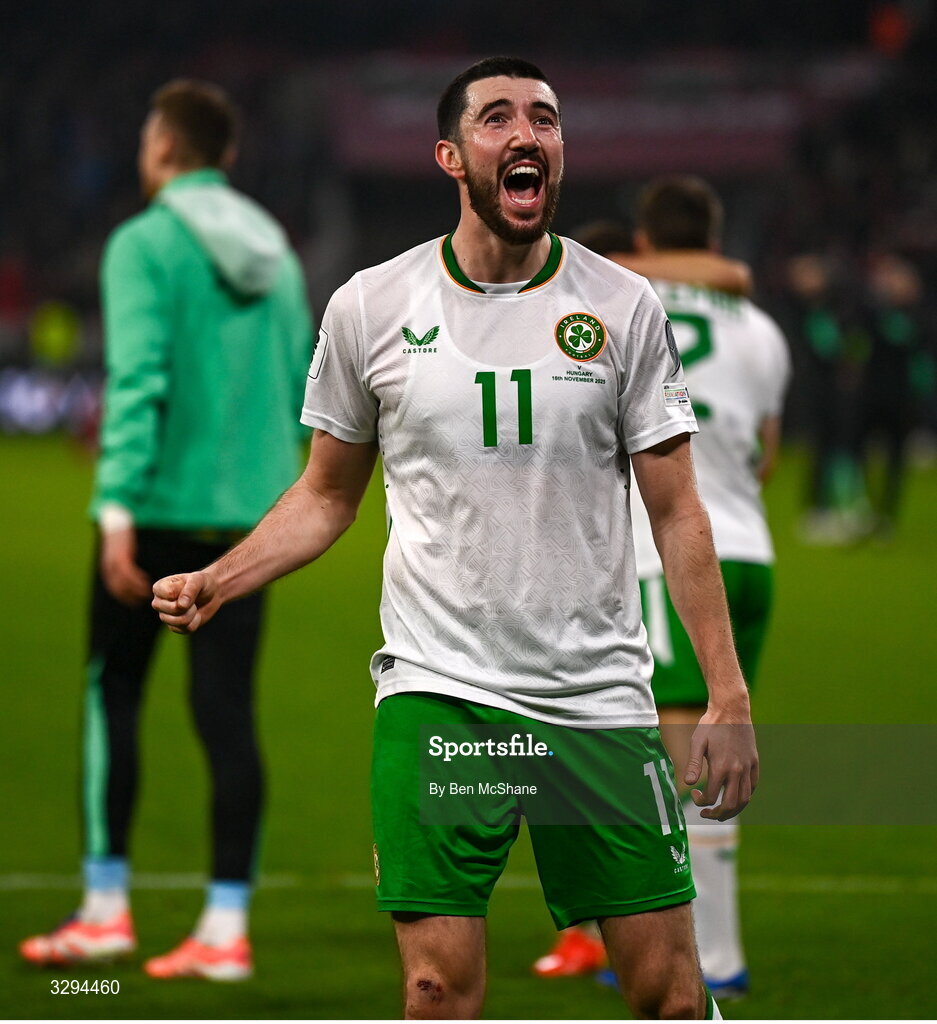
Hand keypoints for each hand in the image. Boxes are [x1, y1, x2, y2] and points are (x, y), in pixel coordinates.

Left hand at [100, 527, 150, 604]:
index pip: (114, 588)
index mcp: (108, 568)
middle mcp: (109, 567)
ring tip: (146, 593)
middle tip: (141, 601)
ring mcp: (114, 562)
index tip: (134, 603)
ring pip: (123, 582)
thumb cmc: (119, 538)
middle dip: (129, 596)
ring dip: (135, 590)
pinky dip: (136, 579)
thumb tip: (130, 573)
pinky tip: (145, 581)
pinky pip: (128, 573)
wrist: (114, 521)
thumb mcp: (119, 552)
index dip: (124, 597)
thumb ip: (123, 563)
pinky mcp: (121, 556)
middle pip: (118, 588)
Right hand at [151, 571, 219, 633]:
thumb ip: (190, 590)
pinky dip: (195, 622)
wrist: (211, 594)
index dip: (184, 593)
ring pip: (178, 622)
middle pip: (173, 609)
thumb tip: (181, 606)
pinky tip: (194, 615)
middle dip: (189, 605)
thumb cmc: (202, 583)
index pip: (169, 594)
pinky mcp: (173, 627)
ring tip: (193, 606)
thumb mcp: (198, 580)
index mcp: (159, 587)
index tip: (188, 587)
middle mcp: (158, 603)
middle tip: (193, 598)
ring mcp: (164, 616)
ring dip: (192, 614)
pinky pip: (185, 629)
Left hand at [685, 701, 758, 820]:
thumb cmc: (711, 725)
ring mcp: (748, 768)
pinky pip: (752, 786)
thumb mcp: (697, 742)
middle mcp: (737, 770)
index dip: (700, 801)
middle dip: (717, 814)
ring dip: (733, 810)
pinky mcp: (754, 763)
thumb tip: (688, 784)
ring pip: (745, 799)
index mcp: (721, 767)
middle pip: (730, 804)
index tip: (694, 795)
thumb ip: (694, 765)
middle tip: (706, 814)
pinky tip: (735, 796)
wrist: (732, 709)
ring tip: (721, 812)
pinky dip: (745, 796)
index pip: (711, 797)